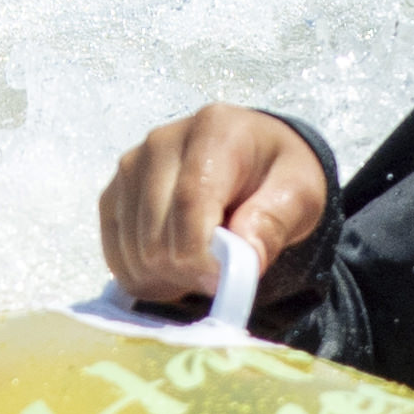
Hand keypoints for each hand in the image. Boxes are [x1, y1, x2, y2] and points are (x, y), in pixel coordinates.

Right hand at [96, 105, 327, 306]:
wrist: (255, 155)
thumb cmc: (278, 175)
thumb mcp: (300, 194)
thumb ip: (274, 222)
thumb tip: (244, 260)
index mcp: (213, 131)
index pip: (190, 204)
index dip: (202, 256)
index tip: (223, 282)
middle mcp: (161, 142)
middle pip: (155, 235)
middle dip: (187, 271)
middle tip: (217, 275)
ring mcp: (131, 166)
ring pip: (133, 250)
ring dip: (165, 277)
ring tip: (199, 267)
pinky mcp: (113, 191)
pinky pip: (115, 252)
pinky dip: (142, 275)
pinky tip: (172, 268)